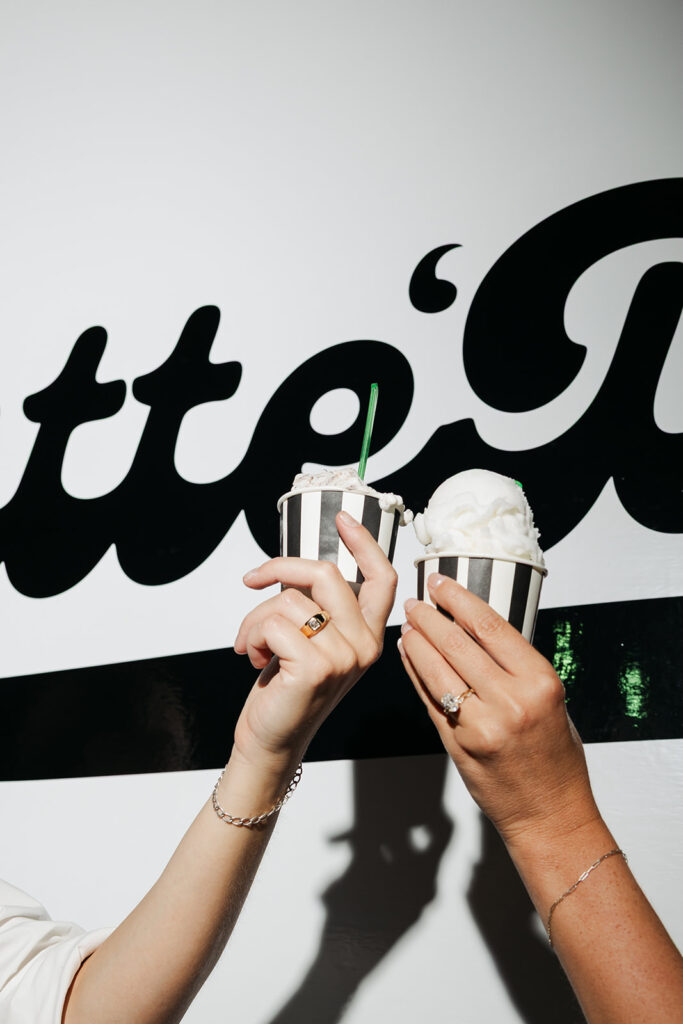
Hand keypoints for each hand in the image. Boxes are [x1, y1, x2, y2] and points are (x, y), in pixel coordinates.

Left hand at [232, 511, 396, 772]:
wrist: (271, 739)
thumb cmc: (286, 689)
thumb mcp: (312, 641)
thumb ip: (318, 607)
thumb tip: (295, 568)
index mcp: (369, 635)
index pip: (381, 579)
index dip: (364, 544)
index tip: (343, 519)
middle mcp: (365, 645)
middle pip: (326, 574)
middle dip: (280, 570)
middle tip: (253, 581)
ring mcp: (345, 657)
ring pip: (290, 599)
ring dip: (256, 618)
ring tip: (255, 645)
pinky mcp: (316, 667)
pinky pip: (274, 622)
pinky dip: (253, 635)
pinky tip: (255, 658)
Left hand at [398, 574, 599, 847]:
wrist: (550, 814)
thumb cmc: (554, 759)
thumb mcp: (550, 701)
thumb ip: (516, 668)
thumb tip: (476, 630)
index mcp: (540, 682)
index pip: (490, 626)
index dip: (459, 599)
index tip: (441, 584)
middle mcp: (511, 700)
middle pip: (457, 642)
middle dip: (430, 616)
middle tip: (416, 601)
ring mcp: (482, 723)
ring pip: (437, 668)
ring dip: (416, 640)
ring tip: (407, 624)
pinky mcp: (458, 743)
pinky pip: (430, 698)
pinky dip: (415, 672)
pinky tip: (408, 655)